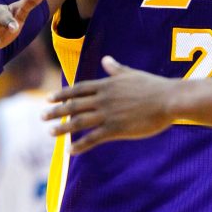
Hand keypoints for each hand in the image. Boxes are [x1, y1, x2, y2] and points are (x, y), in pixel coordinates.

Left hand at [43, 56, 171, 153]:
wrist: (169, 100)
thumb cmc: (154, 86)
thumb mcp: (132, 74)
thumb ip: (116, 69)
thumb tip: (106, 59)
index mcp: (107, 85)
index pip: (78, 89)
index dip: (62, 94)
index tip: (49, 98)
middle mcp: (103, 99)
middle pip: (73, 105)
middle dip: (56, 111)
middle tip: (42, 116)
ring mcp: (108, 114)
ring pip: (78, 122)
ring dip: (62, 128)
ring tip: (50, 133)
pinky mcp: (116, 129)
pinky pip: (93, 138)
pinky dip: (80, 145)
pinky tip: (70, 151)